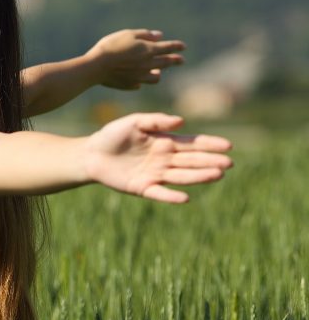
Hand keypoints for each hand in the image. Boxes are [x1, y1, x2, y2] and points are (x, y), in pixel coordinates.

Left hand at [83, 113, 232, 202]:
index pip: (192, 143)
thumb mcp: (133, 122)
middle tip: (228, 163)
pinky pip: (160, 193)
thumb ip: (155, 121)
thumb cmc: (112, 135)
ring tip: (217, 175)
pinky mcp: (143, 188)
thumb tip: (181, 122)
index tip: (228, 146)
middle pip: (191, 161)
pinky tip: (185, 198)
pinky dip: (171, 196)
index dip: (209, 144)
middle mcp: (164, 160)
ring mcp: (155, 174)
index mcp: (164, 142)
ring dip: (199, 176)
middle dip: (210, 161)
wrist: (90, 154)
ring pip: (181, 176)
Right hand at [86, 29, 185, 89]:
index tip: (183, 47)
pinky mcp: (130, 85)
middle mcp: (148, 64)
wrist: (97, 66)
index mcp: (149, 50)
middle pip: (166, 63)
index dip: (176, 46)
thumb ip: (144, 34)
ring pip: (155, 77)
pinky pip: (140, 84)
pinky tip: (138, 80)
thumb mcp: (128, 34)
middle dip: (175, 60)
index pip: (168, 47)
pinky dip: (141, 81)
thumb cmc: (111, 46)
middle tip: (181, 60)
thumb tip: (159, 35)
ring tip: (159, 72)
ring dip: (159, 73)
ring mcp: (140, 77)